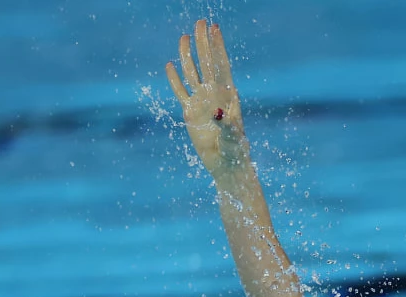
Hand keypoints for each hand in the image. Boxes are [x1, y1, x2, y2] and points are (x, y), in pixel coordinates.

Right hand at [165, 20, 250, 180]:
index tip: (214, 28)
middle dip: (204, 43)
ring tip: (185, 36)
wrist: (227, 166)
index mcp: (227, 96)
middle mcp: (214, 95)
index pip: (221, 65)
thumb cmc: (234, 152)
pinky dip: (174, 79)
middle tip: (200, 22)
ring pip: (192, 73)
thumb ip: (226, 125)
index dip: (217, 46)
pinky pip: (180, 91)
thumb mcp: (232, 139)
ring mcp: (201, 102)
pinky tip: (170, 65)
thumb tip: (218, 113)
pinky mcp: (190, 113)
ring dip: (188, 55)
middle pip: (207, 63)